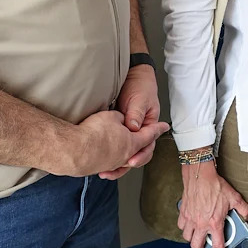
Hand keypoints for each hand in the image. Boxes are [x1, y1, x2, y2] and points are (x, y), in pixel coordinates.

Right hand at [65, 110, 168, 177]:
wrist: (72, 150)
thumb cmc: (94, 133)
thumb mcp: (112, 117)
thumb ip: (122, 119)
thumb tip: (123, 121)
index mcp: (133, 143)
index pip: (150, 135)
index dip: (158, 129)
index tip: (165, 126)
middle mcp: (124, 157)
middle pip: (140, 151)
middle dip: (144, 144)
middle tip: (147, 138)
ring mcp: (111, 164)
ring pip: (125, 159)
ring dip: (127, 152)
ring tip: (123, 144)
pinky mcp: (98, 168)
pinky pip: (110, 162)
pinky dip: (113, 157)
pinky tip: (105, 151)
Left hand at [99, 62, 162, 178]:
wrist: (132, 74)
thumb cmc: (140, 85)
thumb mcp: (140, 99)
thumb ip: (136, 114)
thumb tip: (133, 129)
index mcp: (149, 126)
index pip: (147, 145)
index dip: (140, 155)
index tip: (131, 161)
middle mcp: (139, 132)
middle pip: (135, 154)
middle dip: (124, 166)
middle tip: (112, 171)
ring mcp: (127, 132)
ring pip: (123, 153)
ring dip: (115, 165)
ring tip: (104, 172)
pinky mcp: (116, 131)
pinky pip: (114, 146)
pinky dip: (108, 155)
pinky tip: (99, 162)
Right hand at [178, 161, 247, 247]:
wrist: (200, 175)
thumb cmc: (215, 186)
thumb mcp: (234, 197)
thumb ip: (243, 209)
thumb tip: (247, 215)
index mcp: (214, 223)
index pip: (218, 246)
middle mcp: (201, 224)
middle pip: (196, 245)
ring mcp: (190, 219)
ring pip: (187, 237)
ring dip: (192, 239)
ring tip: (198, 236)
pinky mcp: (183, 212)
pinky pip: (181, 226)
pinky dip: (185, 227)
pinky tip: (190, 224)